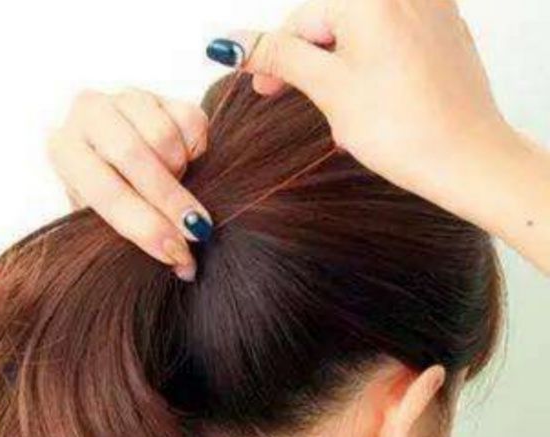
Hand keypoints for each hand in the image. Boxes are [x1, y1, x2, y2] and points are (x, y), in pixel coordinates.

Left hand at [47, 88, 212, 280]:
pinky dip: (196, 151)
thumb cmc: (113, 201)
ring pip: (164, 137)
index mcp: (64, 150)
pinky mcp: (162, 95)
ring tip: (177, 187)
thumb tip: (185, 265)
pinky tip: (184, 163)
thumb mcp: (111, 224)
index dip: (144, 226)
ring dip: (181, 172)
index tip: (175, 252)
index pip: (105, 191)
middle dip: (169, 200)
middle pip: (133, 155)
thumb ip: (143, 241)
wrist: (123, 164)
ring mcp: (126, 98)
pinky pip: (192, 123)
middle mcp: (88, 114)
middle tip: (196, 230)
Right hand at [207, 0, 549, 273]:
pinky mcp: (445, 30)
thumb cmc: (401, 128)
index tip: (261, 85)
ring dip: (340, 67)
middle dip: (312, 61)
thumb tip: (232, 43)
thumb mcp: (329, 89)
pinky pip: (392, 38)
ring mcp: (430, 8)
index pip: (302, 19)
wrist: (467, 158)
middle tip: (297, 99)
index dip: (275, 55)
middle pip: (333, 20)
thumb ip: (280, 57)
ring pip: (361, 32)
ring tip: (342, 114)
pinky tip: (372, 101)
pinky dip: (372, 64)